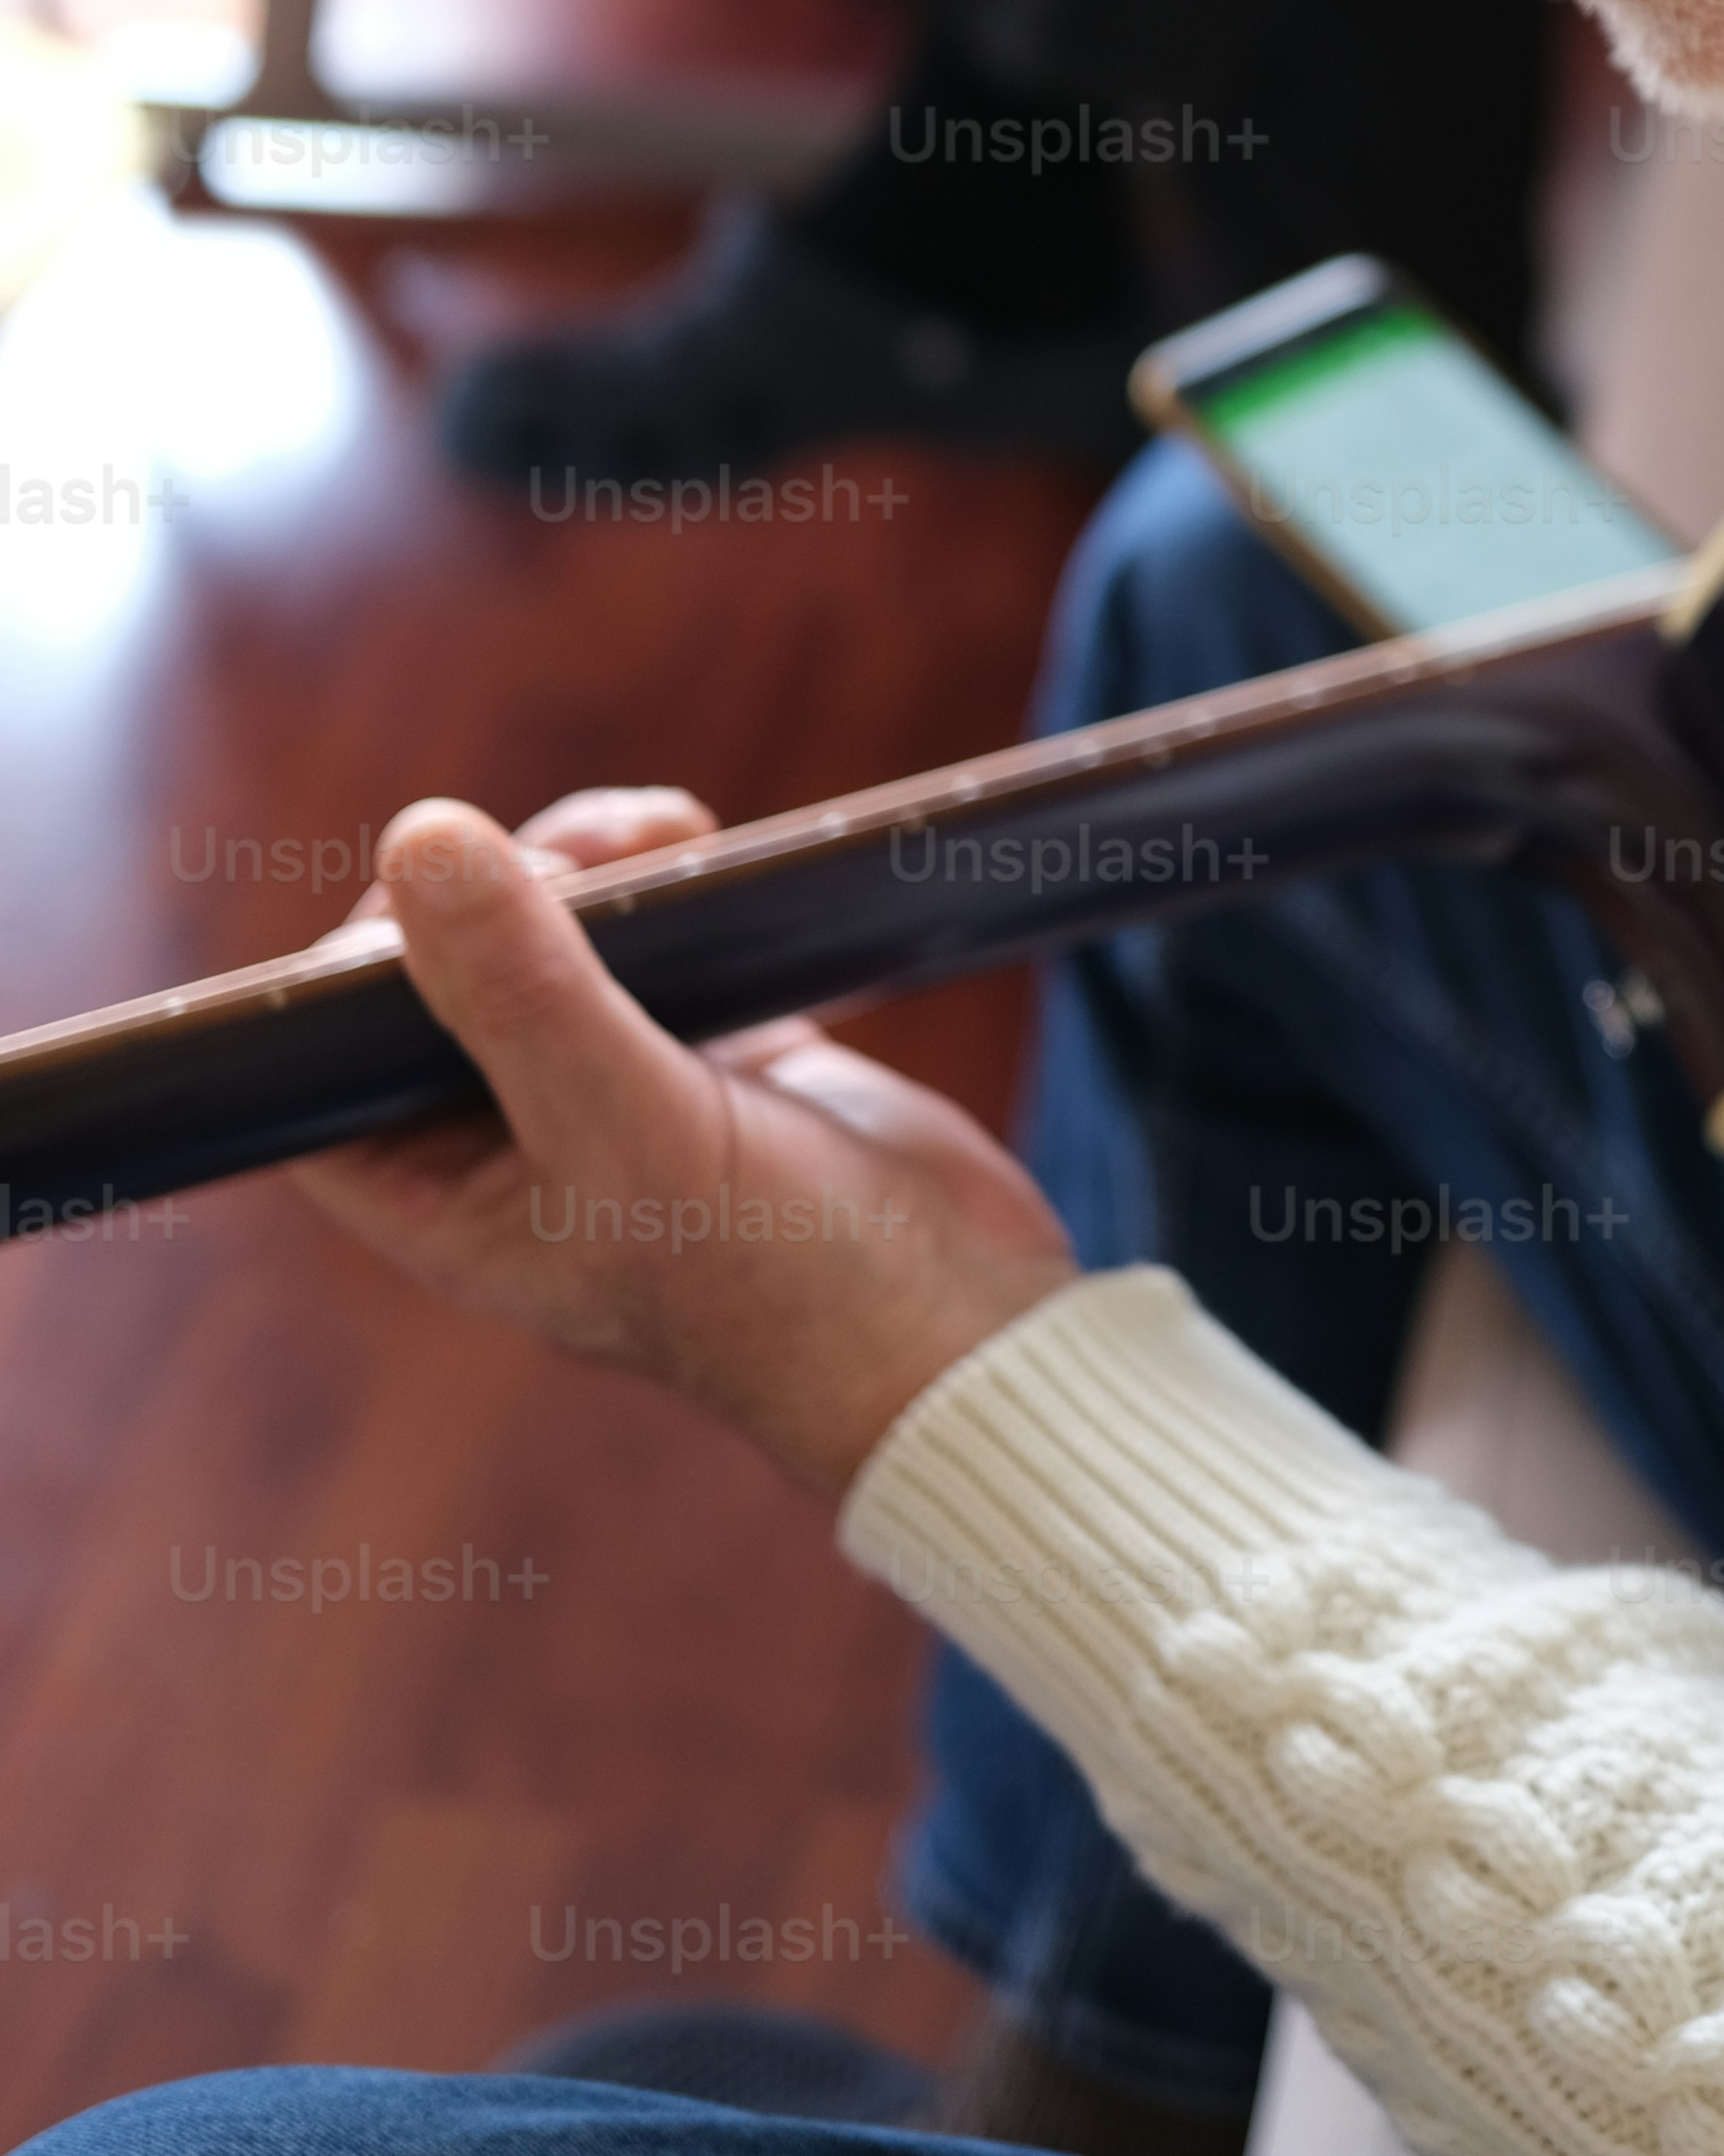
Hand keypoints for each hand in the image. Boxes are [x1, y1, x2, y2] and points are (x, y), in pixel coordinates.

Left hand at [294, 788, 1075, 1502]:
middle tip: (579, 858)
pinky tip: (711, 848)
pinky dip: (678, 874)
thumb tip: (418, 833)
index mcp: (449, 1204)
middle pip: (445, 974)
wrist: (965, 1323)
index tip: (442, 890)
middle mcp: (520, 1148)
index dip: (352, 968)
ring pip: (558, 938)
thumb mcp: (625, 1127)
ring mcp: (626, 1093)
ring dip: (590, 863)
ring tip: (656, 837)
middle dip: (498, 885)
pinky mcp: (726, 1049)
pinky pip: (668, 934)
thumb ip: (521, 987)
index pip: (325, 1068)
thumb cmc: (778, 1280)